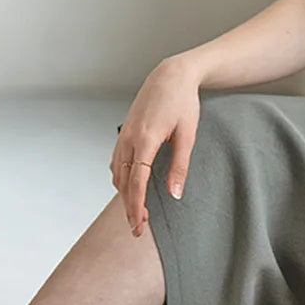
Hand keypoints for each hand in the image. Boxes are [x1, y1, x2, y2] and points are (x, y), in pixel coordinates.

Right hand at [110, 57, 201, 236]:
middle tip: (138, 229)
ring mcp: (124, 135)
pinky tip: (129, 186)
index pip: (136, 183)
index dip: (136, 207)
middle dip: (129, 207)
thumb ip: (180, 166)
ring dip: (124, 194)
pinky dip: (120, 178)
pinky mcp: (124, 132)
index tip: (139, 226)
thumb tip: (175, 195)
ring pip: (117, 173)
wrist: (171, 75)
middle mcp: (129, 139)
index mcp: (145, 140)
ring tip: (136, 211)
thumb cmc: (183, 102)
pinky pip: (116, 161)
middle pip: (124, 183)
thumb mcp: (188, 134)